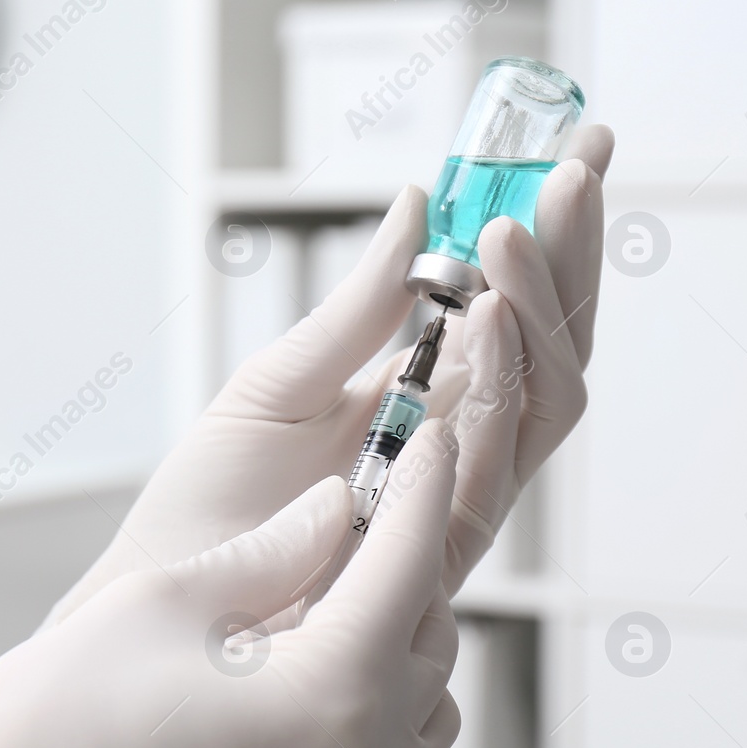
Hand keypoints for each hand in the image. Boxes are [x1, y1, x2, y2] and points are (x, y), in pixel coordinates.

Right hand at [0, 423, 461, 747]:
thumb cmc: (51, 731)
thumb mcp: (161, 603)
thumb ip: (270, 552)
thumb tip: (330, 513)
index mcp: (326, 698)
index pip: (408, 564)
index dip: (420, 487)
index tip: (427, 440)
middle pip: (429, 638)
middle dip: (406, 563)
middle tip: (365, 508)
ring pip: (420, 710)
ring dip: (394, 642)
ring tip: (329, 595)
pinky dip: (368, 706)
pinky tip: (302, 668)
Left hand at [42, 126, 613, 624]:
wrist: (166, 599)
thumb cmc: (211, 506)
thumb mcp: (280, 382)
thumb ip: (358, 308)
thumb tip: (419, 204)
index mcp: (420, 407)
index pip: (514, 312)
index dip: (550, 235)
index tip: (576, 148)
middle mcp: (453, 451)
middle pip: (550, 348)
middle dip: (572, 253)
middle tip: (581, 162)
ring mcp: (453, 496)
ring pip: (547, 395)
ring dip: (543, 301)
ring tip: (517, 222)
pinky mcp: (437, 544)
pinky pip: (498, 452)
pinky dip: (501, 373)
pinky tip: (488, 305)